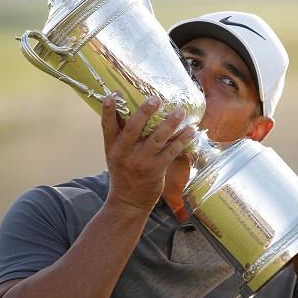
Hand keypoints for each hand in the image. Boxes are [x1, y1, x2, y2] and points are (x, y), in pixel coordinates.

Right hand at [101, 92, 193, 213]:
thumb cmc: (123, 173)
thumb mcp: (115, 155)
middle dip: (144, 112)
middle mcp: (124, 154)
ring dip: (170, 124)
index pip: (107, 126)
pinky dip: (181, 140)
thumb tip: (126, 107)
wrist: (128, 203)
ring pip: (156, 139)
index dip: (108, 110)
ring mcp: (140, 163)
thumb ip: (121, 135)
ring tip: (180, 111)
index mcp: (112, 147)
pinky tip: (190, 130)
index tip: (112, 94)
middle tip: (156, 99)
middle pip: (133, 129)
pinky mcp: (155, 171)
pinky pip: (171, 152)